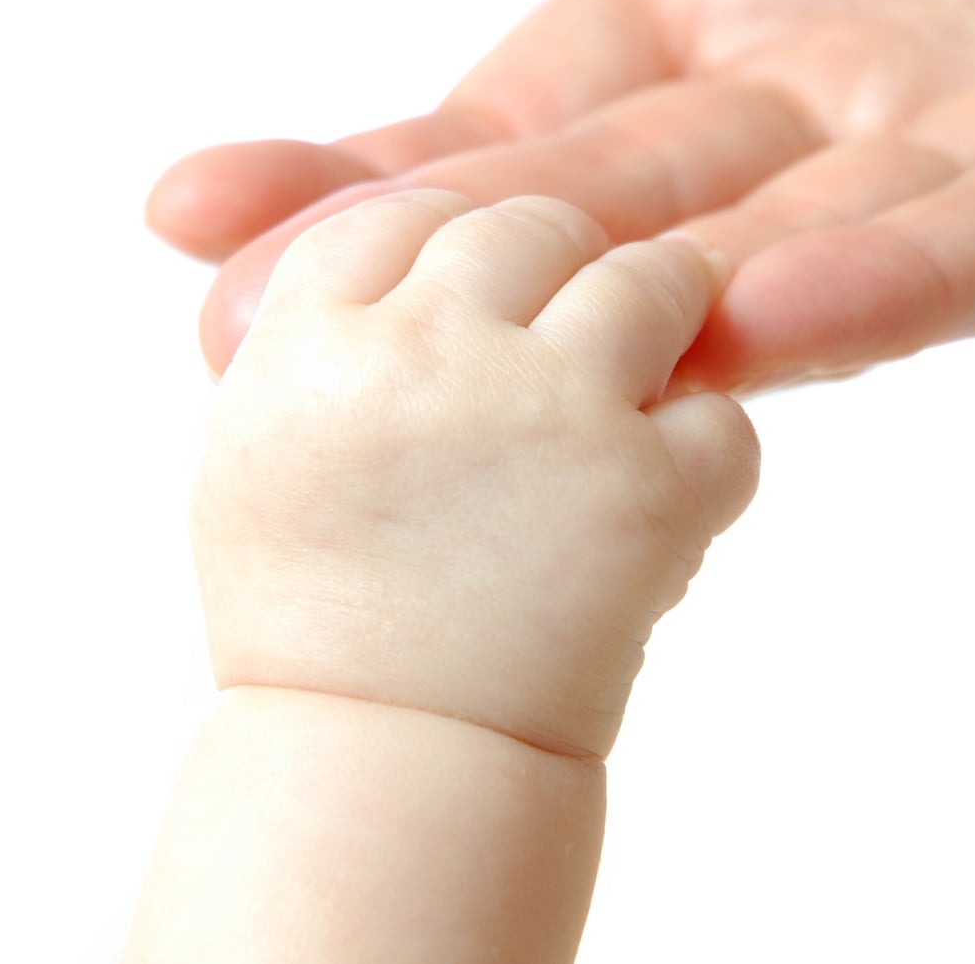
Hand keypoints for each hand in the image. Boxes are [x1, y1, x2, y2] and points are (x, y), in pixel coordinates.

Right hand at [191, 191, 757, 758]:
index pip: (399, 214)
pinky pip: (721, 415)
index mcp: (316, 341)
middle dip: (561, 264)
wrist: (386, 759)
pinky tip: (662, 496)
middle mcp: (429, 351)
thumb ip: (301, 337)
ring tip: (645, 381)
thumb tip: (375, 251)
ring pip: (647, 283)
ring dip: (659, 323)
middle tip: (573, 324)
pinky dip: (706, 453)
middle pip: (527, 229)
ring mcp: (548, 411)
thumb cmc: (310, 619)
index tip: (472, 286)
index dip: (447, 241)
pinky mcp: (650, 489)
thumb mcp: (253, 452)